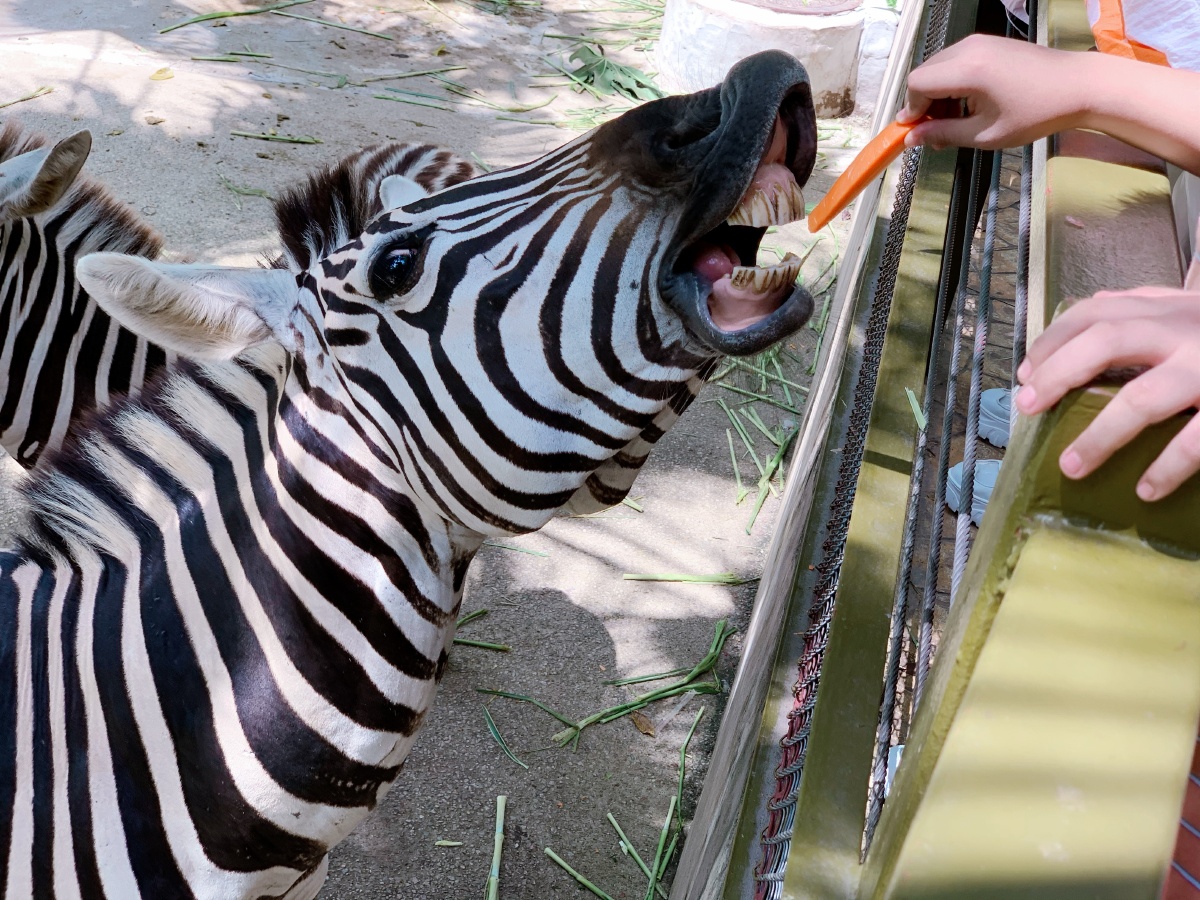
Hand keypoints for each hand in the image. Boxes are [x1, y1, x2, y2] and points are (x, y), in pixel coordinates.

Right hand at [897, 34, 1085, 149]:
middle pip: (925, 73)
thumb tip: (912, 139)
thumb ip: (944, 134)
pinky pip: (956, 61)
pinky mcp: (989, 43)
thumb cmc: (1036, 113)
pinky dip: (952, 83)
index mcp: (968, 70)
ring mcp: (979, 42)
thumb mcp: (986, 134)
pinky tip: (969, 103)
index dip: (911, 109)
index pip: (917, 84)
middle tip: (937, 131)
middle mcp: (969, 49)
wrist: (1077, 85)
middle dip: (923, 103)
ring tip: (955, 120)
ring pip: (939, 67)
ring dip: (938, 94)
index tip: (917, 132)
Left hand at [1016, 288, 1199, 500]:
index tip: (1024, 373)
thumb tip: (1088, 308)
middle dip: (1058, 373)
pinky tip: (1146, 488)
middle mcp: (1187, 329)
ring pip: (1144, 398)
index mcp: (1169, 308)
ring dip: (1102, 435)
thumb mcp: (1190, 308)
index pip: (1095, 312)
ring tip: (1072, 466)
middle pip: (1107, 340)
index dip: (1052, 340)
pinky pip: (1199, 439)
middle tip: (1026, 407)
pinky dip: (1170, 465)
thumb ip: (1146, 307)